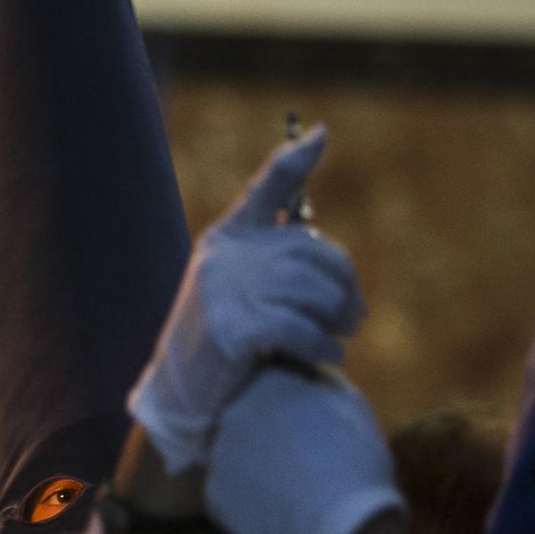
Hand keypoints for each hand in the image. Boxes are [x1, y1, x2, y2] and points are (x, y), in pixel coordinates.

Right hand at [128, 127, 362, 473]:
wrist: (178, 397)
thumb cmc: (218, 348)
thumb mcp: (239, 296)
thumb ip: (275, 272)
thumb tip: (337, 273)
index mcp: (226, 242)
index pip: (262, 190)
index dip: (292, 162)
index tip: (323, 136)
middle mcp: (224, 259)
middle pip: (307, 250)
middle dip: (342, 282)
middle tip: (356, 314)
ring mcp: (224, 292)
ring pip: (308, 290)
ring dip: (337, 315)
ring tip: (343, 335)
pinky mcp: (232, 330)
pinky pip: (298, 327)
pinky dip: (322, 343)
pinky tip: (330, 354)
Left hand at [205, 367, 402, 533]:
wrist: (344, 525)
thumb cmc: (357, 463)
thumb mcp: (350, 405)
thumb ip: (320, 380)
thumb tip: (307, 370)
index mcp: (269, 383)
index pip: (270, 383)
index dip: (291, 405)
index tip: (308, 425)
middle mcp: (234, 410)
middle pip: (247, 417)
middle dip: (267, 433)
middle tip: (300, 458)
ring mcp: (219, 452)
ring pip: (235, 454)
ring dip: (254, 465)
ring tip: (290, 486)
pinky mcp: (214, 492)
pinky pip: (229, 491)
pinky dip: (248, 499)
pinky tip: (276, 508)